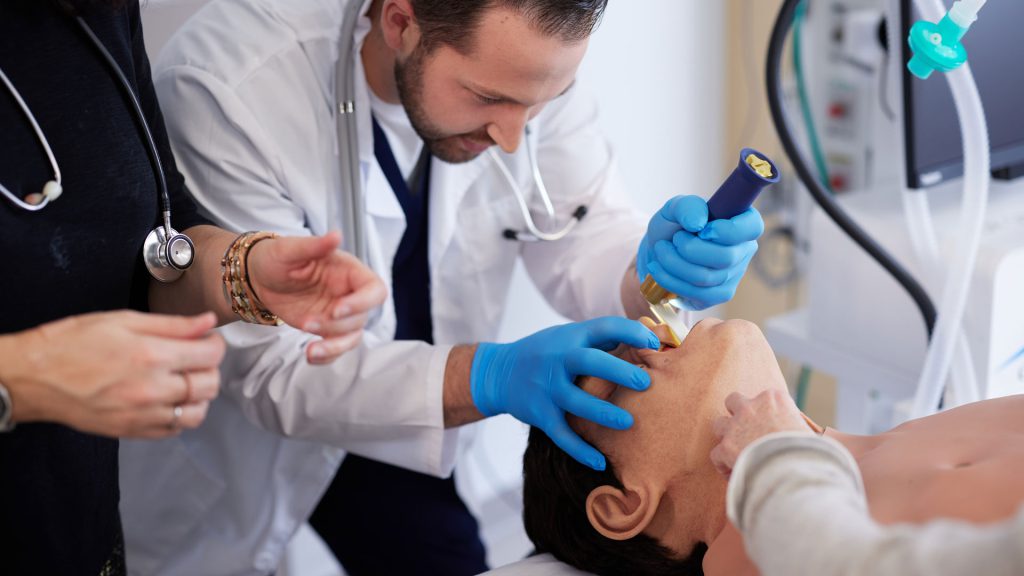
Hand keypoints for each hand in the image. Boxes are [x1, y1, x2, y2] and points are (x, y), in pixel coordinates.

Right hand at [0, 311, 224, 437]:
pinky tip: (167, 398)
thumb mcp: (122, 320)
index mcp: (151, 356)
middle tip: (195, 356)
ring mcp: (143, 415)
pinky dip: (179, 415)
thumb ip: (172, 324)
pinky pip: (175, 430)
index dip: (215, 344)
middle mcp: (152, 389)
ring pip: (198, 413)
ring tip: (183, 379)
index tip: (207, 339)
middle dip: (209, 367)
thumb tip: (207, 322)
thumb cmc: (71, 343)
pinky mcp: (132, 432)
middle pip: (210, 385)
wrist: (34, 377)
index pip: (210, 355)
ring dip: (199, 395)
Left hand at [246, 231, 387, 362]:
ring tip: (311, 351)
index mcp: (348, 271)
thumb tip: (336, 235)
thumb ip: (315, 245)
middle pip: (361, 318)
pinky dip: (326, 356)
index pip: (374, 290)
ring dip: (335, 347)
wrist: (258, 277)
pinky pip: (336, 348)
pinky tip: (310, 355)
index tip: (337, 309)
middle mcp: (348, 294)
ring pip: (352, 337)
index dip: (362, 303)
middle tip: (308, 322)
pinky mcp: (326, 329)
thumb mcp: (290, 249)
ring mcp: (338, 314)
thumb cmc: (276, 257)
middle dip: (336, 326)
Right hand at [471, 317, 659, 470]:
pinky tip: (599, 461)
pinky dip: (579, 450)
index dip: (630, 332)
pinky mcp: (539, 413)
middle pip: (589, 362)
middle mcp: (558, 360)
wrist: (499, 373)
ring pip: (575, 401)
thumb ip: (602, 338)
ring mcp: (547, 388)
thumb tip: (646, 335)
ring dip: (602, 413)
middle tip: (645, 383)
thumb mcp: (569, 337)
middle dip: (618, 371)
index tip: (653, 344)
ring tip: (628, 422)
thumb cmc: (545, 353)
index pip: (604, 327)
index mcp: (571, 337)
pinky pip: (561, 434)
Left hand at [636, 196, 762, 309]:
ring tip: (661, 250)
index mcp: (741, 222)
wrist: (659, 252)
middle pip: (726, 257)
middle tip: (675, 239)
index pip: (752, 227)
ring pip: (707, 277)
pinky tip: (658, 269)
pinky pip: (698, 293)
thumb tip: (697, 222)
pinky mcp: (719, 294)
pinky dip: (671, 280)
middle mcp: (743, 250)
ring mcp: (733, 275)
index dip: (728, 231)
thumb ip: (686, 206)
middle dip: (689, 248)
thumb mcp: (674, 209)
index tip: (702, 230)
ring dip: (674, 263)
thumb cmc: (673, 227)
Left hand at [710, 389, 808, 475]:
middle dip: (737, 415)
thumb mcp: (810, 432)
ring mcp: (736, 425)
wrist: (796, 470)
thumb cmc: (811, 453)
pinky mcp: (726, 446)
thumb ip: (799, 427)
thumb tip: (808, 436)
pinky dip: (723, 465)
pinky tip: (735, 474)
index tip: (770, 429)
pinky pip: (716, 454)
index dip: (765, 414)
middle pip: (734, 400)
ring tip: (737, 453)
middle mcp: (751, 406)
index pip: (764, 398)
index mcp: (775, 398)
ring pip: (719, 423)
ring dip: (727, 437)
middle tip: (746, 432)